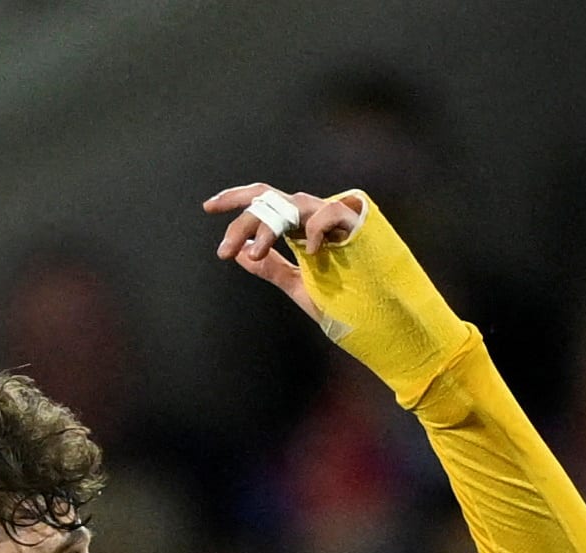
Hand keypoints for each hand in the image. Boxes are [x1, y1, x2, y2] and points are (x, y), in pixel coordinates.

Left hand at [201, 184, 363, 322]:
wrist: (377, 319)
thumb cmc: (343, 301)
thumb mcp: (295, 284)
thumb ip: (268, 267)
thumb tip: (238, 253)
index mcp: (298, 227)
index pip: (263, 203)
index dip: (236, 199)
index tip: (208, 207)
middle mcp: (312, 217)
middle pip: (270, 199)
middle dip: (244, 218)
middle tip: (225, 247)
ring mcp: (333, 218)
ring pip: (292, 205)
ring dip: (270, 228)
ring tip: (257, 253)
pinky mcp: (357, 224)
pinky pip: (329, 213)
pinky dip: (316, 230)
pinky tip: (314, 251)